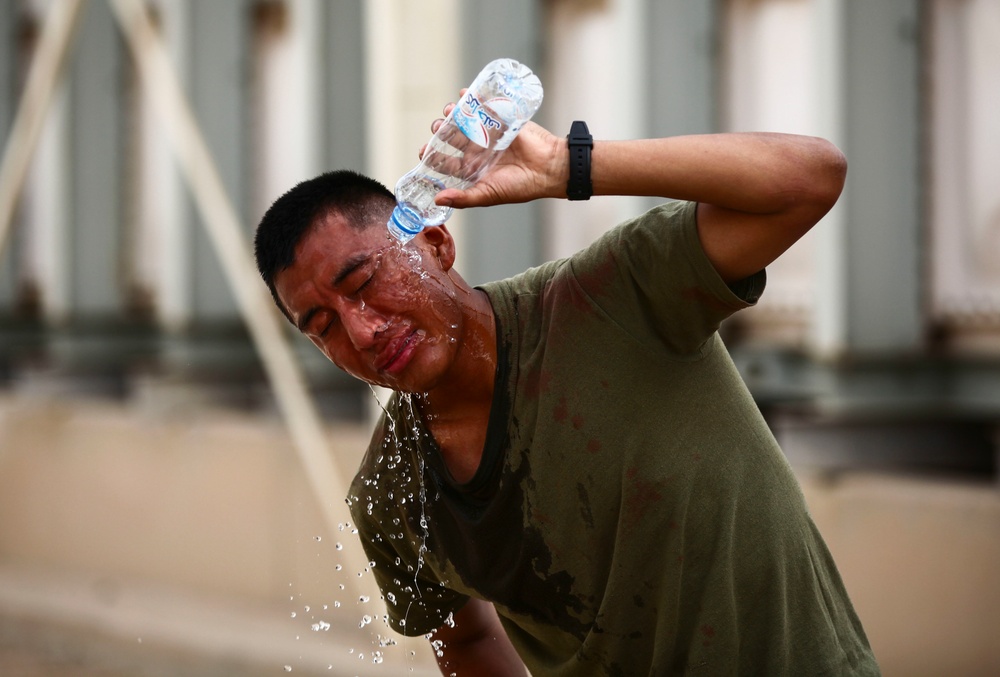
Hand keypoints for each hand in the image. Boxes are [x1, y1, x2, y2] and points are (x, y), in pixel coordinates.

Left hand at [420, 93, 567, 209]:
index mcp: (474, 170)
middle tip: (438, 128)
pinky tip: (463, 94)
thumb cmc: (520, 186)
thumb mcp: (487, 194)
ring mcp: (490, 136)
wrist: (548, 168)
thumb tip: (437, 200)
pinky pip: (485, 108)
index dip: (434, 157)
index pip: (447, 163)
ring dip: (454, 115)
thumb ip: (462, 198)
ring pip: (466, 122)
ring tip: (448, 111)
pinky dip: (473, 99)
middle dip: (442, 132)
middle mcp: (479, 152)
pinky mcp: (502, 121)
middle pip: (453, 139)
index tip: (424, 150)